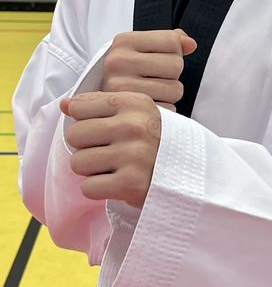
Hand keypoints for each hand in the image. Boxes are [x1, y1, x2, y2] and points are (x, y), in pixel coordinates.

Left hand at [60, 91, 160, 207]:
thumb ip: (98, 105)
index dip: (85, 121)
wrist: (188, 171)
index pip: (80, 107)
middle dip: (85, 146)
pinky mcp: (130, 183)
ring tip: (112, 167)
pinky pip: (87, 187)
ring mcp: (133, 154)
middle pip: (75, 134)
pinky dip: (98, 189)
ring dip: (91, 170)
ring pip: (78, 162)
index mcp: (134, 102)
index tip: (103, 129)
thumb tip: (64, 104)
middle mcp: (134, 125)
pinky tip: (116, 182)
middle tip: (107, 151)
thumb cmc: (154, 139)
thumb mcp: (135, 112)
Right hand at [102, 29, 196, 110]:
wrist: (98, 105)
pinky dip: (164, 110)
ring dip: (169, 94)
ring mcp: (121, 88)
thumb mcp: (141, 50)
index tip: (156, 59)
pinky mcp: (130, 113)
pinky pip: (169, 109)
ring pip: (176, 89)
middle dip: (171, 74)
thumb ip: (167, 41)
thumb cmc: (126, 74)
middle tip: (153, 79)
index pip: (172, 41)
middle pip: (176, 65)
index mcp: (123, 41)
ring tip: (151, 93)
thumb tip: (190, 44)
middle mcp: (118, 62)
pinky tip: (149, 107)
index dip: (172, 52)